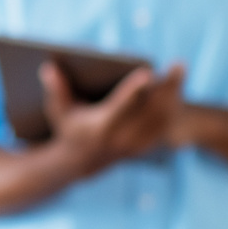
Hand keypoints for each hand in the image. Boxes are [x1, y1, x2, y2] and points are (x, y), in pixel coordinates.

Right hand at [43, 60, 184, 178]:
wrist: (82, 162)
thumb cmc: (69, 128)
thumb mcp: (58, 111)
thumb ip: (56, 89)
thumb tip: (48, 67)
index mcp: (102, 128)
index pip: (122, 107)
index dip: (135, 90)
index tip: (147, 73)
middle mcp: (123, 139)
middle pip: (151, 111)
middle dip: (166, 89)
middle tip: (178, 66)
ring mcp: (138, 145)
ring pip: (164, 118)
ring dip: (174, 94)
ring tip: (179, 69)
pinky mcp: (148, 145)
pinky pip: (167, 124)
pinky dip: (174, 104)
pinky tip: (176, 85)